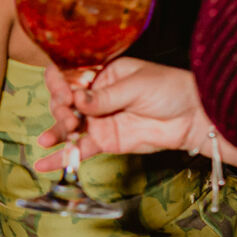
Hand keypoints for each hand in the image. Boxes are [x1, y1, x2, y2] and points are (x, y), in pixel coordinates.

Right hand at [34, 57, 207, 172]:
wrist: (193, 118)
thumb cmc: (170, 90)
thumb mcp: (136, 86)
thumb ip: (105, 96)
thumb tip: (76, 99)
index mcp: (101, 73)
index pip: (69, 74)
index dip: (60, 82)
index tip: (67, 92)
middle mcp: (95, 96)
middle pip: (63, 100)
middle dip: (60, 108)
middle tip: (70, 117)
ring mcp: (98, 119)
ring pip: (67, 124)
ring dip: (58, 130)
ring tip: (54, 136)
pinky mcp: (104, 141)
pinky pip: (79, 148)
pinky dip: (62, 157)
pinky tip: (43, 163)